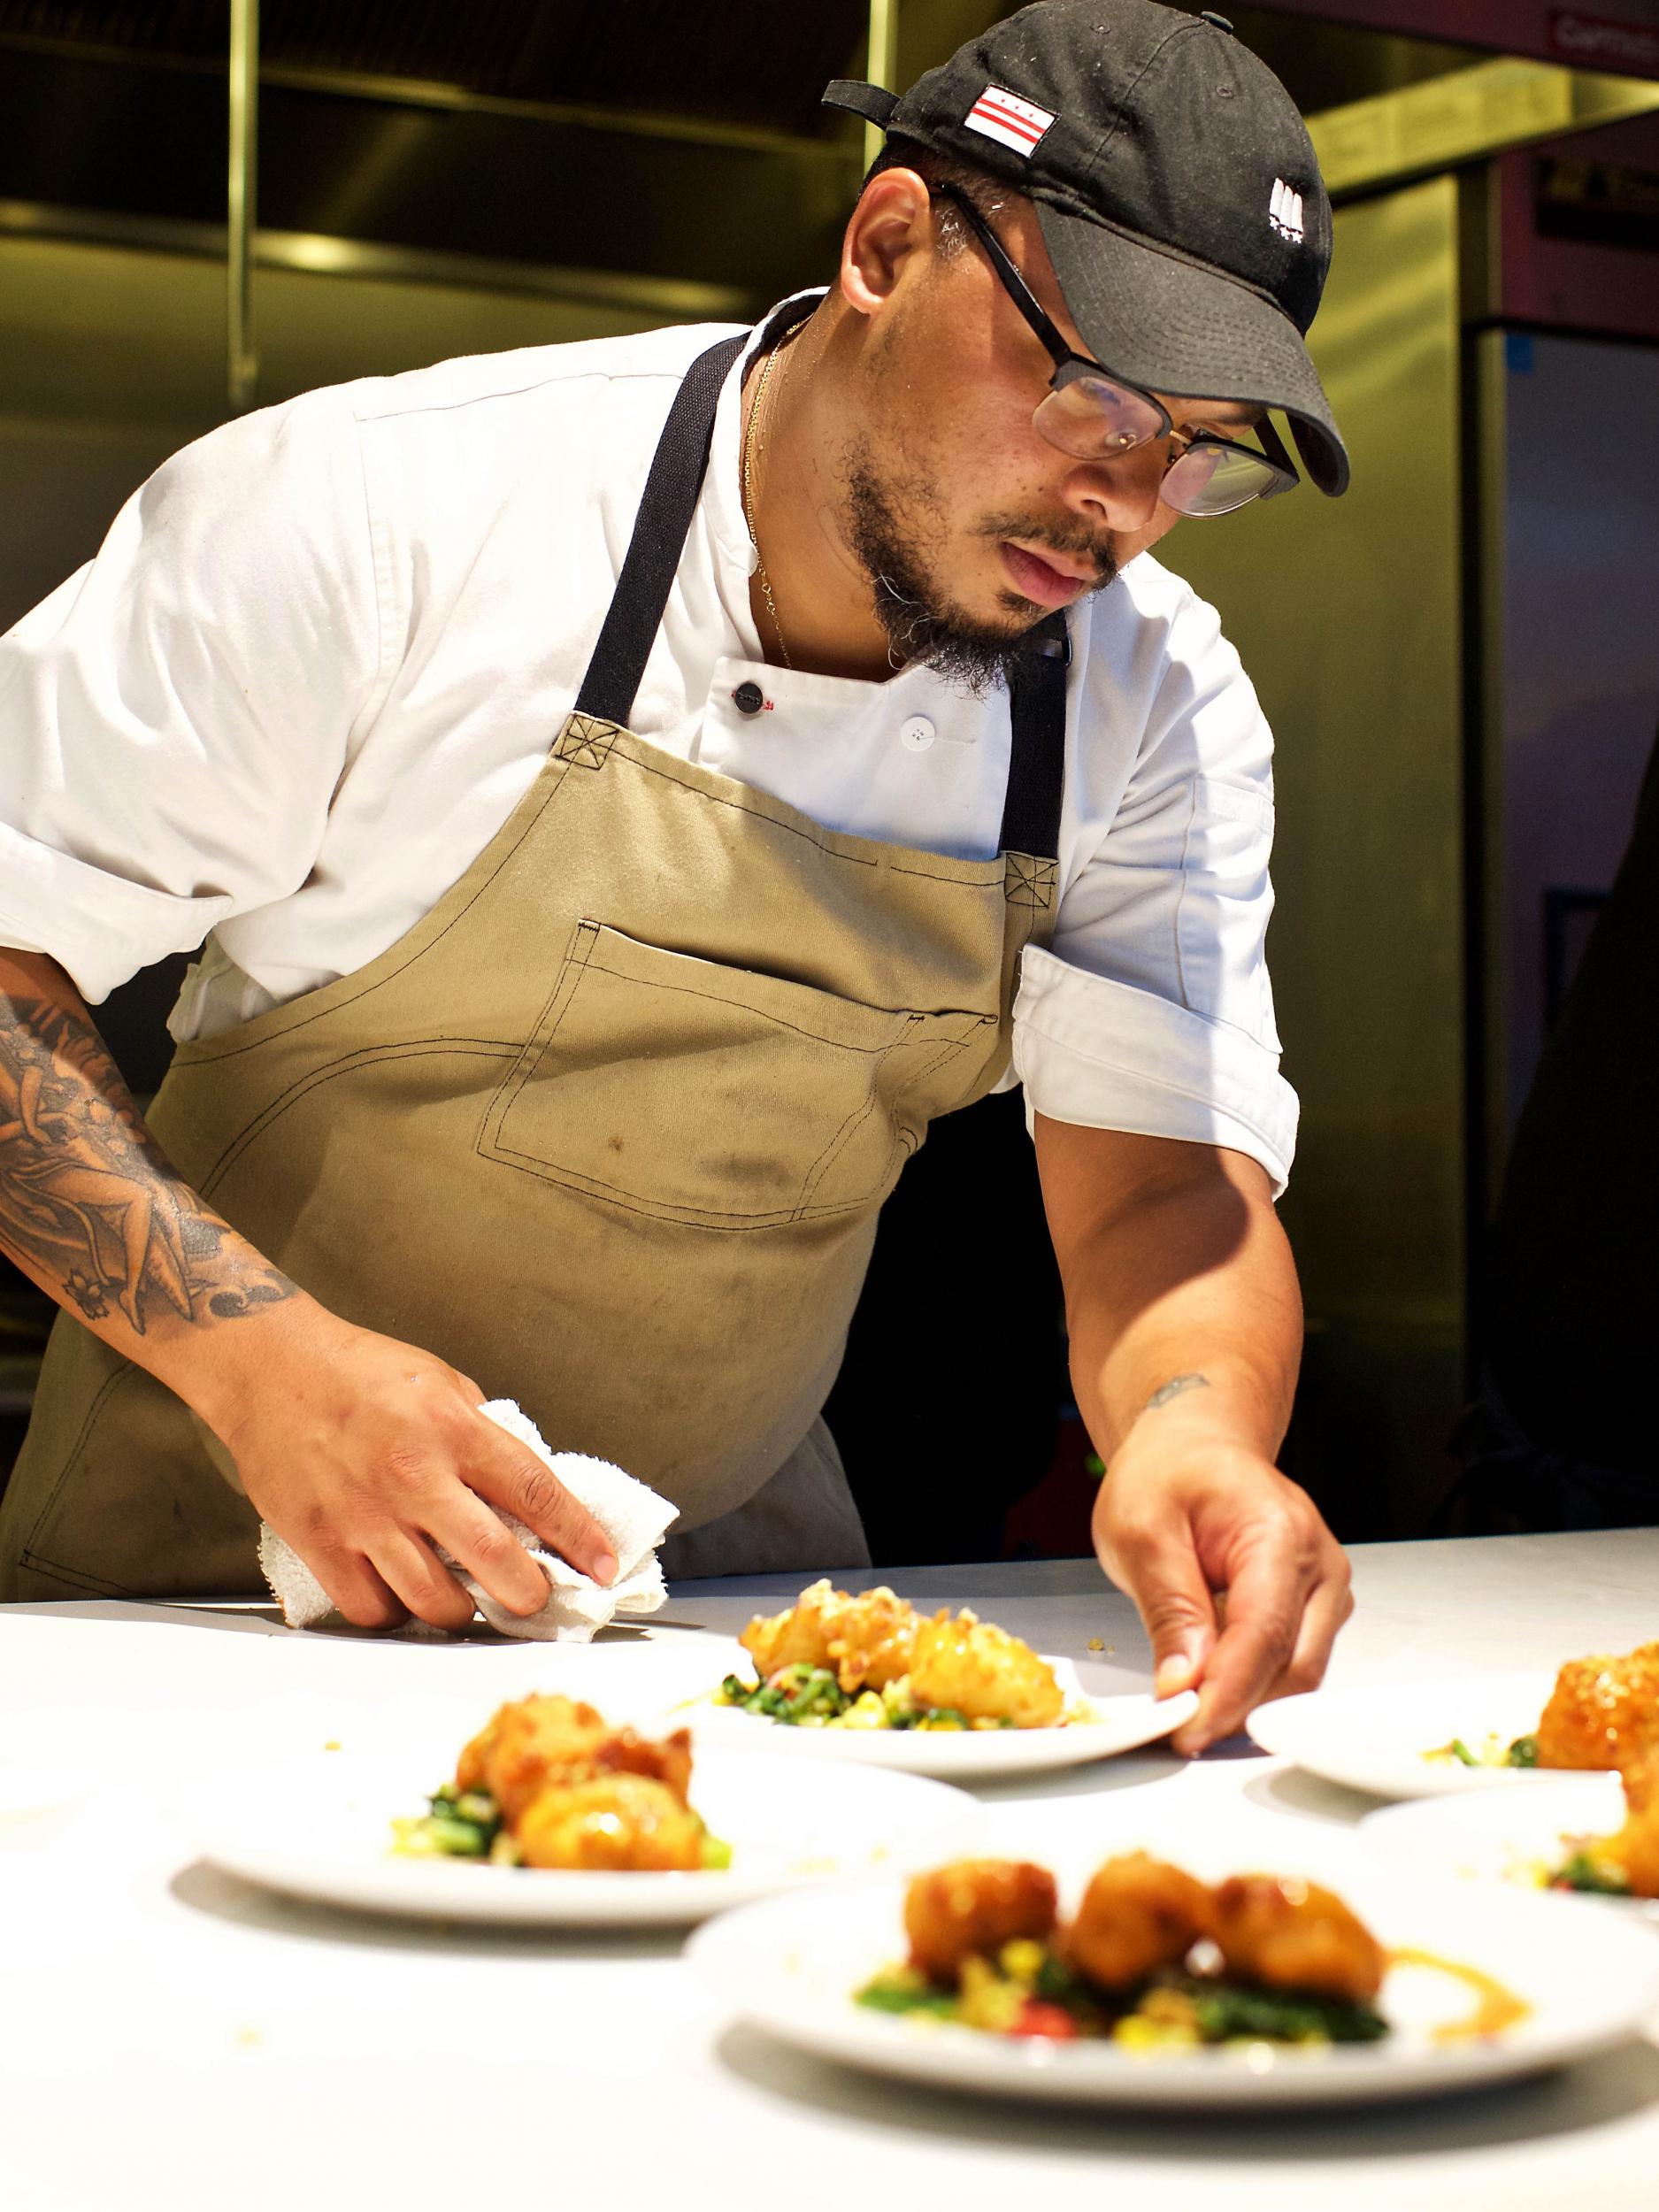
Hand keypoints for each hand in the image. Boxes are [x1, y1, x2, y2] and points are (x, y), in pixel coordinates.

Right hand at [201, 1302, 617, 1629]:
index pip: (538, 1493)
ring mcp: (365, 1515)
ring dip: (464, 1613)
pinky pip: (372, 1608)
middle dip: (529, 1594)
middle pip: (495, 1562)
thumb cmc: (359, 1371)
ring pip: (435, 1601)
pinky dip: (397, 1614)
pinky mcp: (320, 1542)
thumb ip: (483, 1434)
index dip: (581, 1537)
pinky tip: (404, 1596)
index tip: (605, 1565)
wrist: (270, 1368)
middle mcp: (415, 1476)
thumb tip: (524, 1490)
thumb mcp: (442, 1381)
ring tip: (469, 1601)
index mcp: (454, 1429)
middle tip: (535, 1598)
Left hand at [1091, 1421, 1351, 1755]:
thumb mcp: (1141, 1530)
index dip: (1227, 1695)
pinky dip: (1251, 1683)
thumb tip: (1183, 1685)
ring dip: (1246, 1700)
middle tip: (1178, 1731)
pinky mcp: (1316, 1609)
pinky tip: (1209, 1683)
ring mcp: (1326, 1589)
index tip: (1187, 1733)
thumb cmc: (1169, 1474)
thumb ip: (1169, 1608)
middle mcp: (1319, 1564)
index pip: (1264, 1635)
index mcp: (1280, 1533)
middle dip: (1238, 1708)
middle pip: (1295, 1666)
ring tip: (1185, 1707)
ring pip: (1299, 1674)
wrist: (1195, 1445)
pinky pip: (1291, 1662)